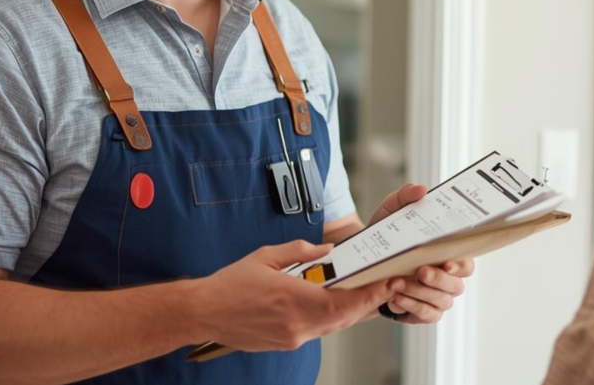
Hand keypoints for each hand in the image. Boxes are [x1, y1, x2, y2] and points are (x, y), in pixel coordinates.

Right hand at [195, 240, 401, 350]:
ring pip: (333, 327)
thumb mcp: (266, 256)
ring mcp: (291, 337)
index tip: (388, 284)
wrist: (205, 312)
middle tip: (387, 288)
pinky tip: (340, 307)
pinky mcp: (286, 343)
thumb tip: (327, 250)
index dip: (370, 294)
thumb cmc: (230, 285)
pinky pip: (318, 331)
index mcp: (293, 299)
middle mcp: (296, 324)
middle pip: (344, 317)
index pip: (344, 301)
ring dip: (353, 312)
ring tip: (370, 297)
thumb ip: (301, 251)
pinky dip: (333, 319)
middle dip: (369, 303)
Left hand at [368, 183, 476, 323]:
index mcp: (446, 254)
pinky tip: (394, 298)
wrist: (361, 259)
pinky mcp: (421, 313)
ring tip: (395, 283)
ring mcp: (435, 297)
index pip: (466, 263)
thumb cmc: (385, 234)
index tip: (446, 262)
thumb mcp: (390, 211)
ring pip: (440, 302)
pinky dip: (410, 307)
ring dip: (418, 293)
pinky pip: (425, 315)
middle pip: (456, 286)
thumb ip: (404, 197)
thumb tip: (421, 189)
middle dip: (438, 280)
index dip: (461, 265)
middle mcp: (446, 278)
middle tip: (418, 271)